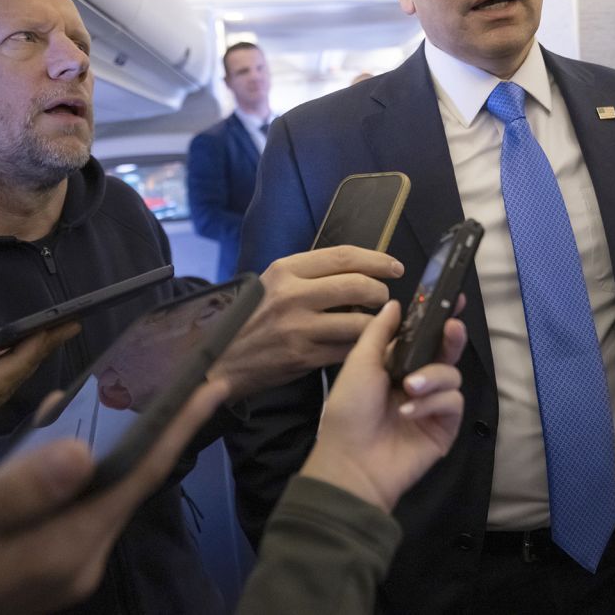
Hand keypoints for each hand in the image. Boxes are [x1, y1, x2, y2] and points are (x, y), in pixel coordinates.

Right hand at [0, 379, 228, 614]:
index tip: (214, 385)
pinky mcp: (42, 558)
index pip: (140, 478)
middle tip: (187, 374)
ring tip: (145, 387)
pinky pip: (79, 499)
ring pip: (108, 488)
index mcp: (64, 552)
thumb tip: (83, 451)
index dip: (180, 427)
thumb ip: (17, 492)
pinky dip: (86, 460)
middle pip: (134, 481)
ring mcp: (61, 563)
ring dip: (125, 439)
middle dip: (163, 427)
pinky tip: (73, 425)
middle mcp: (76, 560)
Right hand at [213, 246, 402, 398]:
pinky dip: (364, 348)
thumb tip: (357, 269)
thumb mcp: (272, 283)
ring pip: (359, 322)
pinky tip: (366, 346)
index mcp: (287, 270)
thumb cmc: (251, 317)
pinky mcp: (304, 357)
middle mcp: (294, 295)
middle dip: (381, 292)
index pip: (343, 256)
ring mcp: (299, 328)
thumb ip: (309, 274)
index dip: (376, 260)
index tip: (395, 267)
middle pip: (358, 286)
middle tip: (385, 298)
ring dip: (378, 324)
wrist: (220, 357)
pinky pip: (348, 350)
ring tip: (378, 324)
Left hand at [300, 300, 465, 511]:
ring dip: (433, 376)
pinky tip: (410, 411)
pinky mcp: (445, 427)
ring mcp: (433, 405)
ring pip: (452, 374)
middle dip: (451, 337)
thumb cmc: (350, 410)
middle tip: (452, 327)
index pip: (423, 337)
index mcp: (396, 365)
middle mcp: (418, 381)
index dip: (438, 318)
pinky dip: (433, 402)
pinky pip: (453, 401)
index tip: (453, 298)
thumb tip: (395, 303)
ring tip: (410, 387)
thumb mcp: (360, 363)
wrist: (351, 461)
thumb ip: (380, 332)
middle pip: (446, 352)